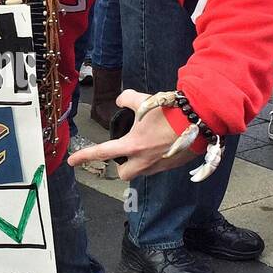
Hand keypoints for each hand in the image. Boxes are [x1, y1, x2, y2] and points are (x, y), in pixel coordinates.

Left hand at [66, 89, 200, 182]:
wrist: (199, 119)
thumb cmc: (170, 111)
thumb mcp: (143, 100)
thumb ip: (126, 99)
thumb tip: (120, 101)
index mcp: (133, 145)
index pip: (102, 152)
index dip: (85, 156)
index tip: (72, 161)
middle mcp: (144, 160)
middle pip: (124, 173)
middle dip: (122, 166)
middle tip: (126, 152)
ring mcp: (159, 165)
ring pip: (142, 171)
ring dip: (140, 162)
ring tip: (148, 144)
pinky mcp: (172, 166)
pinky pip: (158, 166)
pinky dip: (156, 157)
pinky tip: (163, 144)